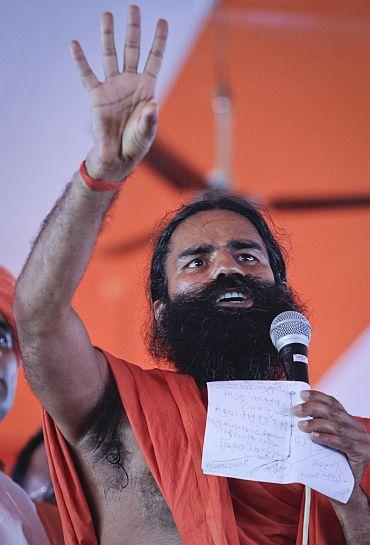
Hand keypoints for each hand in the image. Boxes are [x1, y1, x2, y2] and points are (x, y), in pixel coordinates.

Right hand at [70, 5, 167, 181]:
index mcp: (146, 88)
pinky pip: (87, 75)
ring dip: (108, 36)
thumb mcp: (146, 132)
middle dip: (133, 29)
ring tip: (106, 15)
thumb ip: (150, 120)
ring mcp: (112, 87)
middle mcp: (129, 82)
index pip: (154, 59)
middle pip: (132, 50)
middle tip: (133, 7)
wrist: (117, 156)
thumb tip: (152, 107)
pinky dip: (80, 60)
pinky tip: (74, 44)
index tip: (162, 21)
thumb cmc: (135, 143)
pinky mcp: (97, 96)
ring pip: (110, 55)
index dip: (159, 41)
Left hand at [293, 390, 369, 500]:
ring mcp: (362, 440)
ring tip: (301, 425)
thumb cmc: (329, 464)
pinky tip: (314, 438)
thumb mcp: (321, 441)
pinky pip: (343, 443)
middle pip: (334, 412)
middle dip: (312, 408)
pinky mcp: (362, 454)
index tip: (302, 395)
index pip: (333, 403)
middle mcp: (357, 428)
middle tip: (296, 410)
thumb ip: (316, 427)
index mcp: (348, 421)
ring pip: (337, 426)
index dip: (318, 397)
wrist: (343, 490)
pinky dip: (327, 438)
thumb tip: (295, 414)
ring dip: (316, 424)